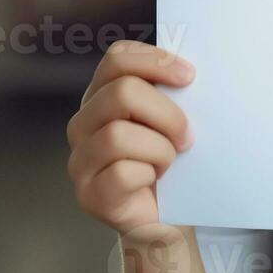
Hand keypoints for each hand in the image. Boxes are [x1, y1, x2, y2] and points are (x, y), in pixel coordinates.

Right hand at [67, 40, 194, 235]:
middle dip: (167, 113)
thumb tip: (192, 74)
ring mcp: (81, 160)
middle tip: (187, 136)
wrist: (167, 215)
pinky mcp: (89, 195)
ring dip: (160, 149)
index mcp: (102, 95)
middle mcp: (83, 123)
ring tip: (169, 162)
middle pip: (122, 93)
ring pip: (119, 135)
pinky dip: (148, 175)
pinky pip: (121, 173)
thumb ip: (173, 93)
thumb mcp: (172, 119)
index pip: (118, 57)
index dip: (156, 61)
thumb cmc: (172, 160)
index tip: (189, 77)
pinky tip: (154, 181)